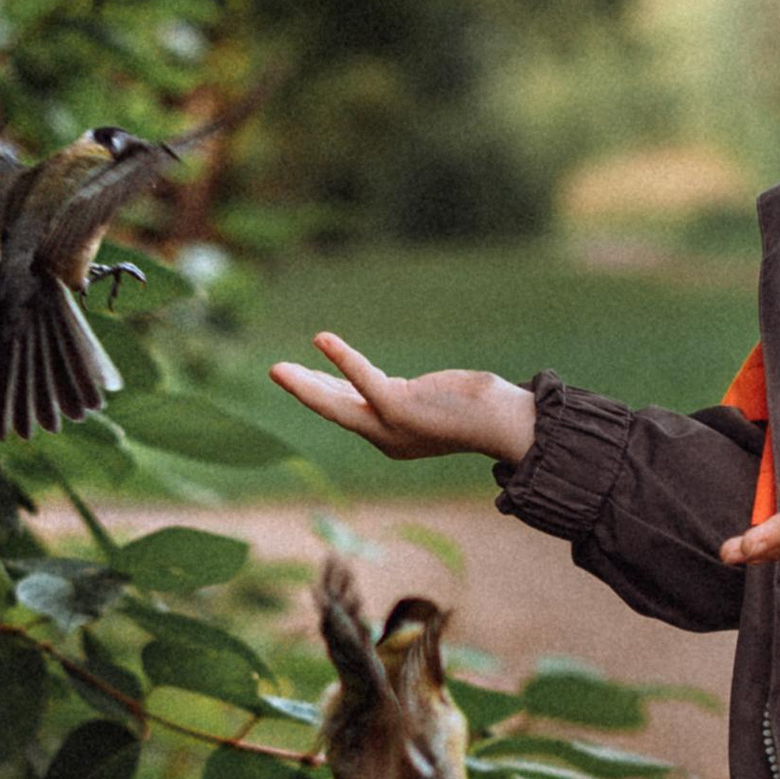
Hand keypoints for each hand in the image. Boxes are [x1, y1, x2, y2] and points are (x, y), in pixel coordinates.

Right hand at [270, 332, 537, 465]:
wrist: (504, 423)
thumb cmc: (479, 409)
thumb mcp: (434, 402)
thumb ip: (410, 397)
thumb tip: (401, 386)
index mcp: (393, 437)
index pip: (352, 410)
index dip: (325, 391)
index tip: (303, 376)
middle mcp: (385, 438)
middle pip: (335, 411)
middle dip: (304, 391)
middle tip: (275, 371)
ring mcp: (389, 426)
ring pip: (337, 404)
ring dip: (304, 385)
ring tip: (277, 369)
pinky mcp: (397, 408)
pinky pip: (361, 379)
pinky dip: (341, 358)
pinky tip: (321, 340)